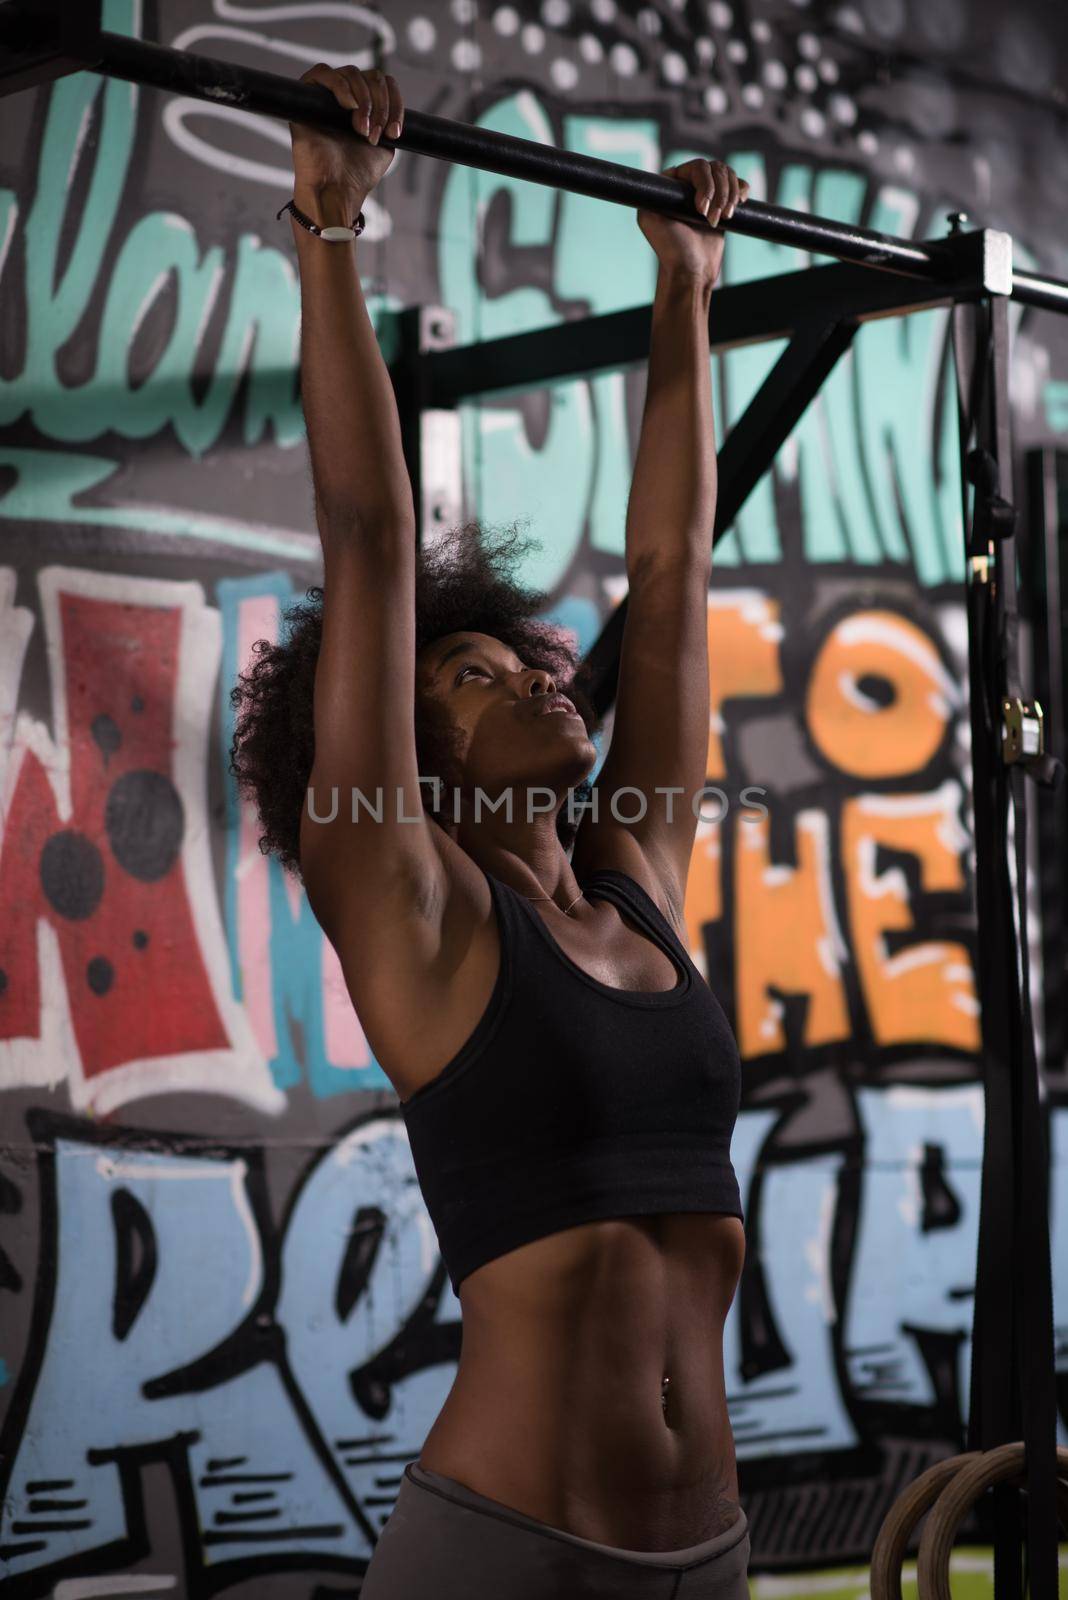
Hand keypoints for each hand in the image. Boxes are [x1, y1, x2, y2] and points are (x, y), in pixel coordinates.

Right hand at [290, 64, 403, 205]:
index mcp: (364, 108)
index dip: (395, 102)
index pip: (384, 83)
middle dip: (380, 105)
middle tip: (376, 134)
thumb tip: (393, 98)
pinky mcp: (306, 98)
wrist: (336, 191)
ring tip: (362, 130)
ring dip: (365, 101)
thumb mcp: (385, 145)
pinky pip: (322, 72)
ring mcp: (326, 97)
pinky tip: (349, 106)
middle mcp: (345, 99)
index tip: (395, 133)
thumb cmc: (356, 175)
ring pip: (351, 72)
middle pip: (371, 76)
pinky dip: (340, 85)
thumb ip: (388, 120)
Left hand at [636, 160, 749, 285]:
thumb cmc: (672, 249)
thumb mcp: (650, 219)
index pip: (696, 167)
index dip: (704, 184)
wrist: (692, 271)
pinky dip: (742, 190)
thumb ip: (651, 193)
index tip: (701, 209)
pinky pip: (738, 183)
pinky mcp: (722, 204)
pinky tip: (738, 206)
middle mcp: (688, 186)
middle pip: (715, 169)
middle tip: (712, 220)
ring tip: (724, 218)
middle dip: (720, 193)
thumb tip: (664, 173)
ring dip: (730, 196)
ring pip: (728, 174)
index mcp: (671, 185)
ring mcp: (707, 194)